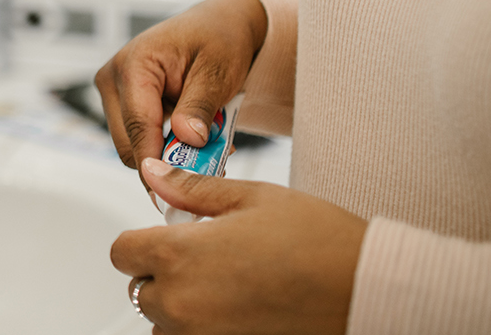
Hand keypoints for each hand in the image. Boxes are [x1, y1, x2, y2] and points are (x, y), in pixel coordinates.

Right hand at [94, 0, 267, 178]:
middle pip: (128, 143)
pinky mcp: (123, 102)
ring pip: (133, 145)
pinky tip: (195, 138)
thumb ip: (199, 107)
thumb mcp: (218, 71)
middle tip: (210, 166)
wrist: (218, 24)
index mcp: (133, 64)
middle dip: (167, 160)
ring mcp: (115, 91)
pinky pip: (140, 137)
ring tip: (209, 146)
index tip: (177, 190)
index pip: (137, 126)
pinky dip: (167, 146)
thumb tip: (186, 140)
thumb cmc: (219, 39)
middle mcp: (114, 77)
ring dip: (169, 154)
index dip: (156, 162)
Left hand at [113, 159, 365, 334]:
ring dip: (180, 307)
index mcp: (178, 255)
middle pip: (141, 290)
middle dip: (163, 273)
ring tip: (224, 287)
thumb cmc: (318, 242)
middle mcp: (182, 303)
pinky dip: (203, 329)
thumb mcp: (251, 198)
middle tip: (207, 259)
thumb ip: (191, 189)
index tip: (167, 237)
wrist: (368, 291)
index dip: (142, 241)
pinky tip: (236, 310)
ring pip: (163, 324)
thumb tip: (152, 172)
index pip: (121, 252)